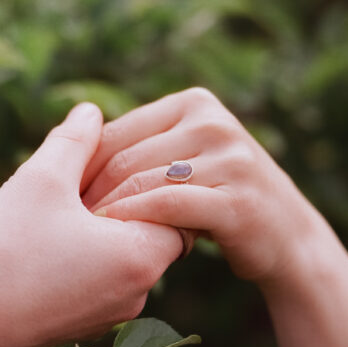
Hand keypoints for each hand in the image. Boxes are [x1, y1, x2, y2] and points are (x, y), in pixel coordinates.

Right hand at [0, 102, 183, 346]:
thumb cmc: (2, 252)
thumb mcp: (40, 180)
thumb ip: (74, 141)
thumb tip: (91, 112)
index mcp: (141, 257)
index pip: (179, 207)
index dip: (148, 177)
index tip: (109, 162)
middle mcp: (137, 293)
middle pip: (152, 230)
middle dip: (121, 199)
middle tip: (80, 178)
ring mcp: (110, 314)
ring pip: (122, 255)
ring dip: (99, 227)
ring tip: (55, 206)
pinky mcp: (83, 325)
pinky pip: (99, 279)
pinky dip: (83, 255)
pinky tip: (41, 239)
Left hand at [81, 87, 318, 285]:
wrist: (289, 237)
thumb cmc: (222, 198)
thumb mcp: (188, 159)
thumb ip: (145, 147)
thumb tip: (68, 143)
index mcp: (194, 103)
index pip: (117, 132)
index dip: (80, 169)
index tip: (58, 201)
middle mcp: (213, 122)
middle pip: (127, 159)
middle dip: (89, 194)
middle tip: (62, 227)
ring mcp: (230, 158)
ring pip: (143, 183)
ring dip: (107, 213)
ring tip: (81, 239)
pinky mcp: (236, 199)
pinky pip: (168, 208)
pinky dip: (135, 225)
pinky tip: (116, 243)